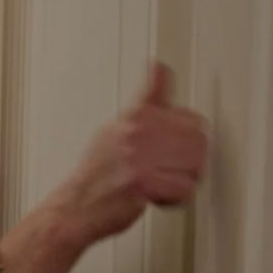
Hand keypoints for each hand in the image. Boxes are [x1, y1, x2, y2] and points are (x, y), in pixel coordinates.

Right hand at [49, 62, 209, 244]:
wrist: (74, 206)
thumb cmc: (95, 173)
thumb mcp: (117, 125)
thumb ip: (146, 100)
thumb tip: (159, 67)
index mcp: (134, 115)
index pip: (190, 118)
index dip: (190, 136)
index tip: (184, 140)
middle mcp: (136, 131)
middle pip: (199, 143)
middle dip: (189, 161)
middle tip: (169, 171)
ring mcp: (138, 156)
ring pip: (195, 166)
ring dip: (182, 180)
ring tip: (159, 182)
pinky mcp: (142, 181)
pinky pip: (183, 189)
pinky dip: (173, 199)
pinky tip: (154, 196)